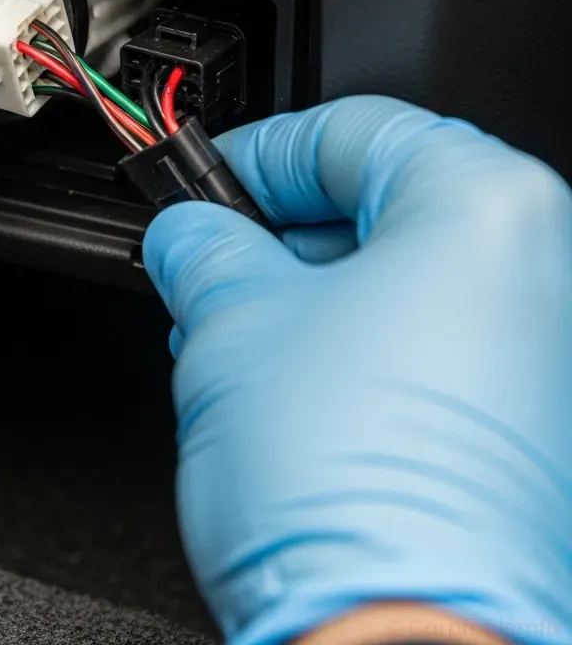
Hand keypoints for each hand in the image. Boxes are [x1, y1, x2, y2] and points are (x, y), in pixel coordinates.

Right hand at [144, 97, 571, 644]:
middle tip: (203, 256)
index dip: (254, 151)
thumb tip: (187, 232)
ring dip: (298, 290)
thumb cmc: (346, 489)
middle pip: (376, 201)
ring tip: (224, 327)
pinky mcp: (518, 421)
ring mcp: (536, 352)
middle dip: (272, 231)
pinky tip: (278, 376)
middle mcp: (536, 272)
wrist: (399, 643)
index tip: (200, 181)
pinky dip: (344, 339)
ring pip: (394, 274)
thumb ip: (201, 246)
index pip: (347, 130)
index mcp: (482, 210)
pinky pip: (420, 338)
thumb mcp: (231, 321)